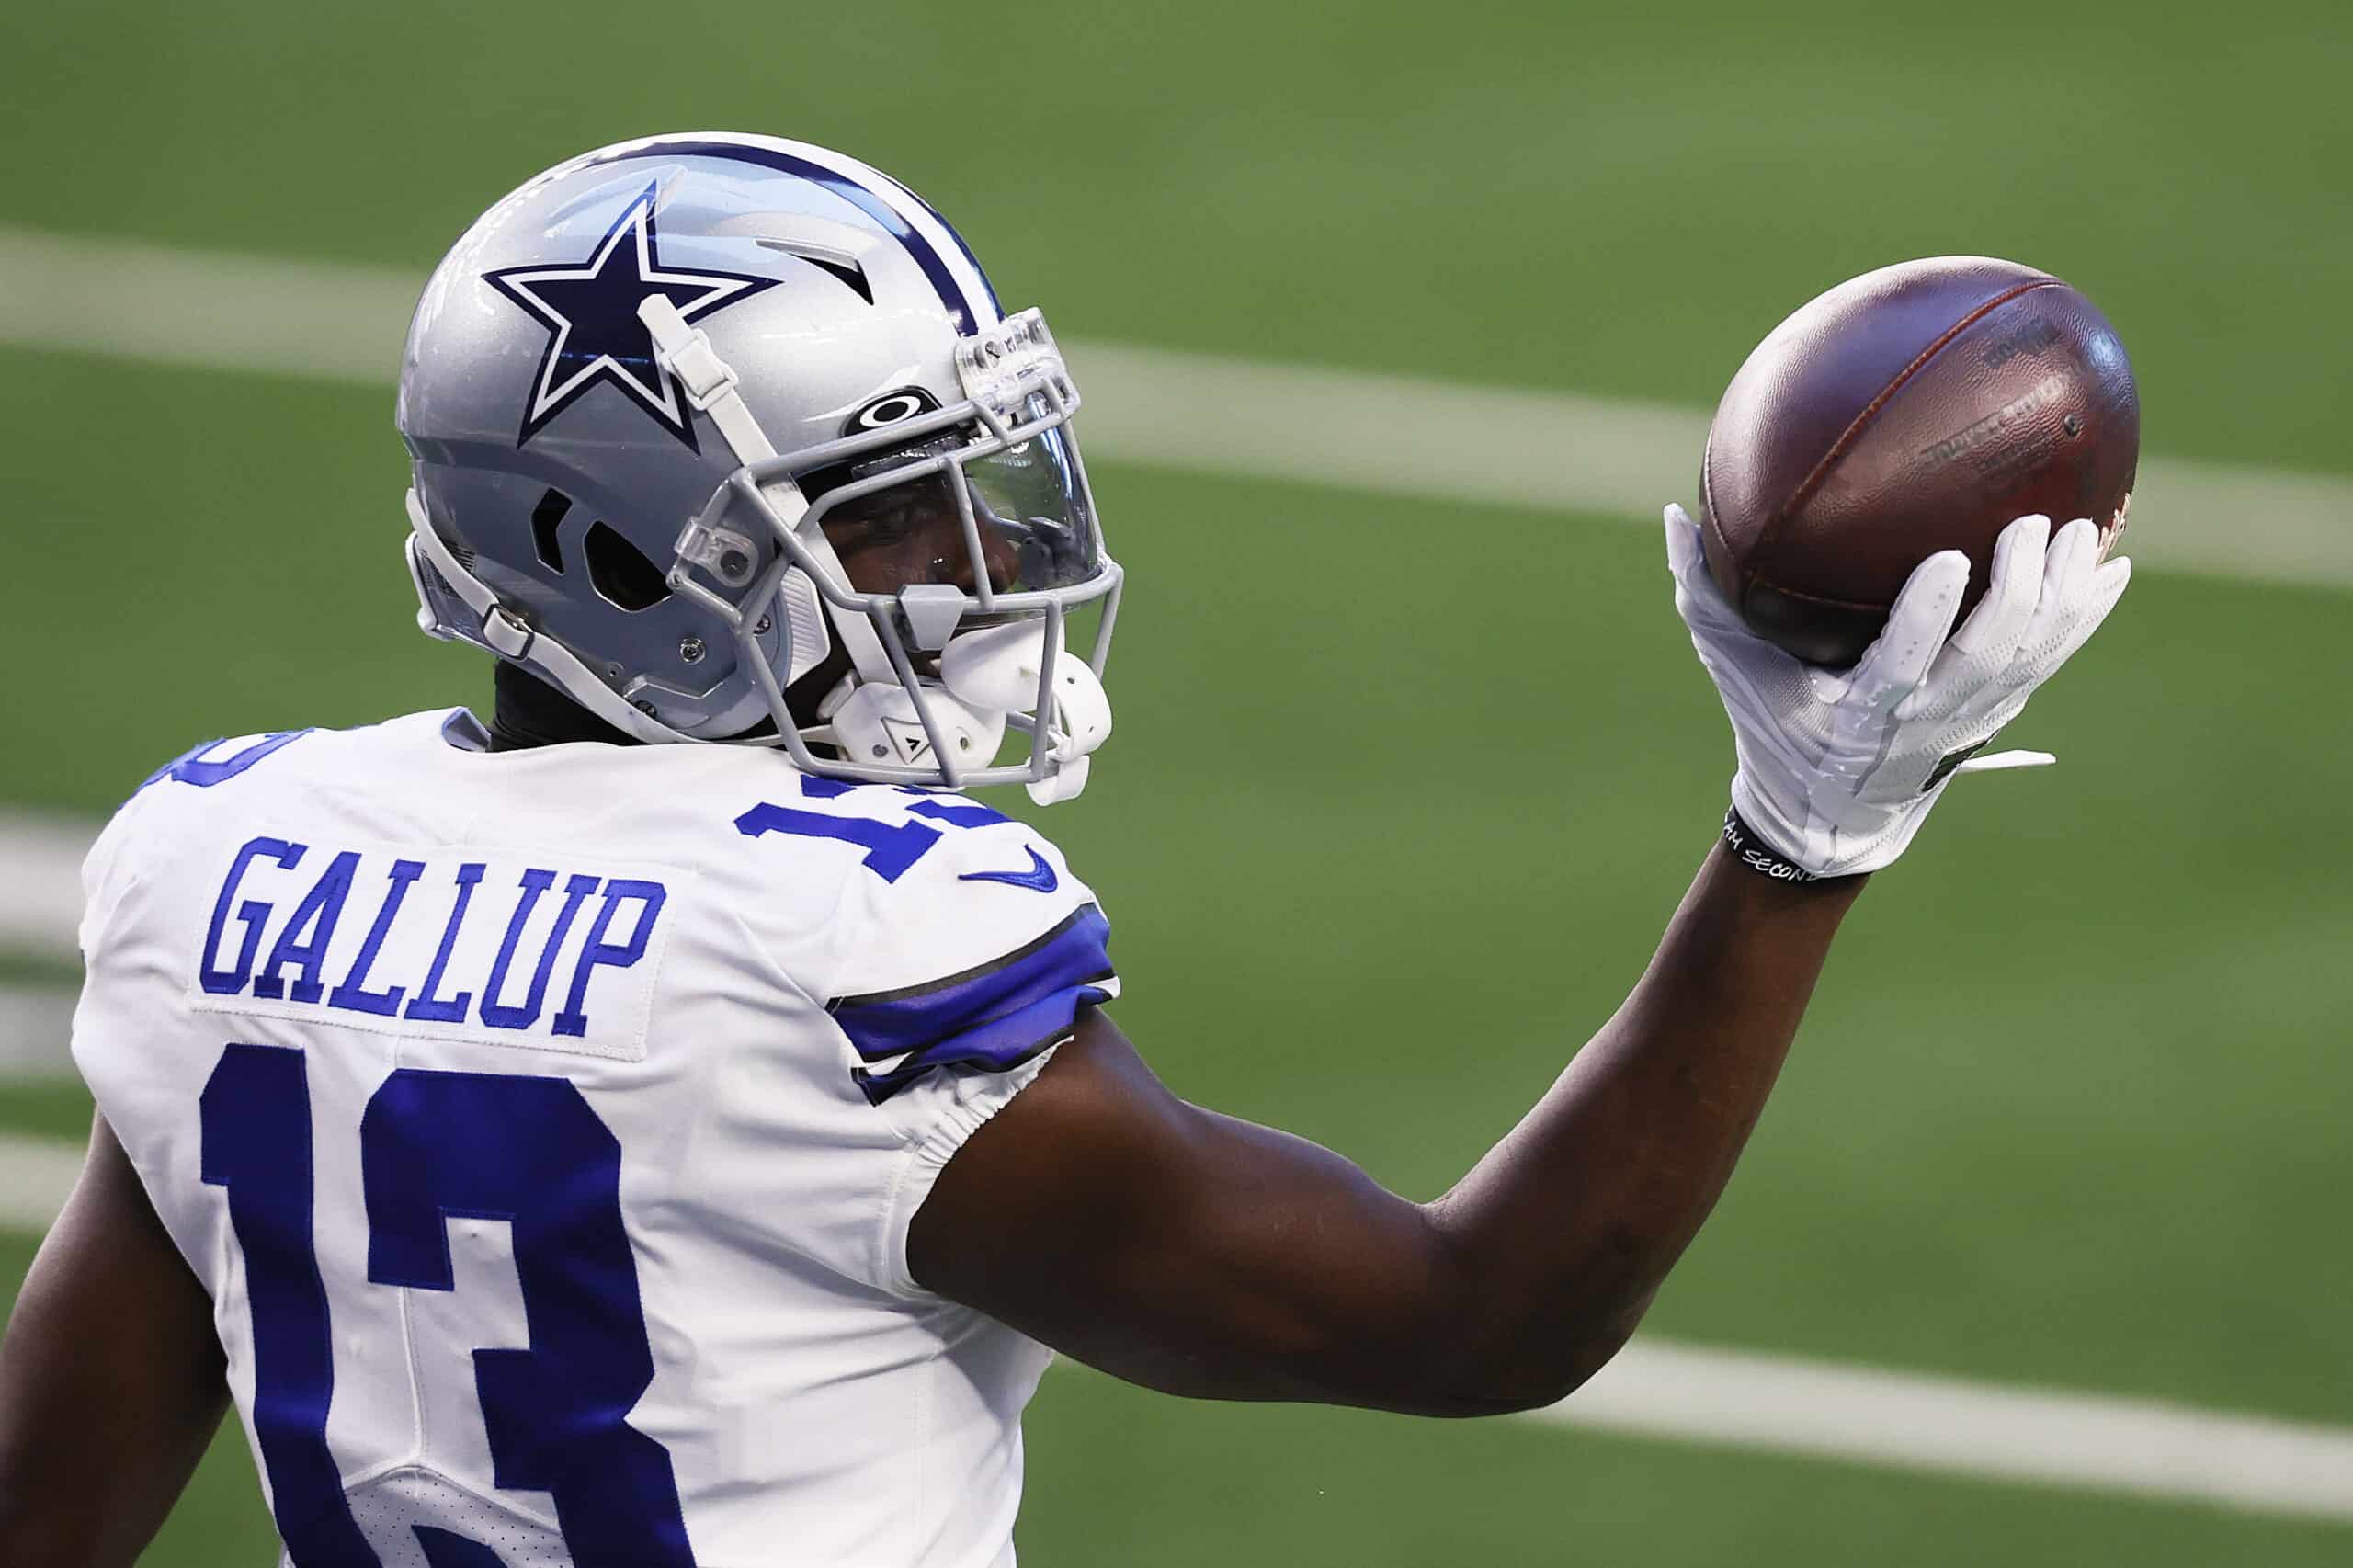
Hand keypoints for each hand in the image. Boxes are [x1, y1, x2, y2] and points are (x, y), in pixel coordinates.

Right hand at [1666, 505, 2130, 876]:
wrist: (1832, 820)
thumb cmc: (1775, 731)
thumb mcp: (1735, 671)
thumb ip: (1704, 598)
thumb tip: (1674, 515)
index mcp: (1863, 712)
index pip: (1904, 662)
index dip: (1931, 615)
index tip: (1951, 557)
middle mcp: (1929, 718)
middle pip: (1990, 655)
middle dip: (2020, 591)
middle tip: (2031, 524)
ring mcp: (1973, 717)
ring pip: (2034, 656)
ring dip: (2064, 596)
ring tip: (2082, 531)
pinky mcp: (1998, 710)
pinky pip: (2053, 660)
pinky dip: (2085, 617)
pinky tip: (2111, 568)